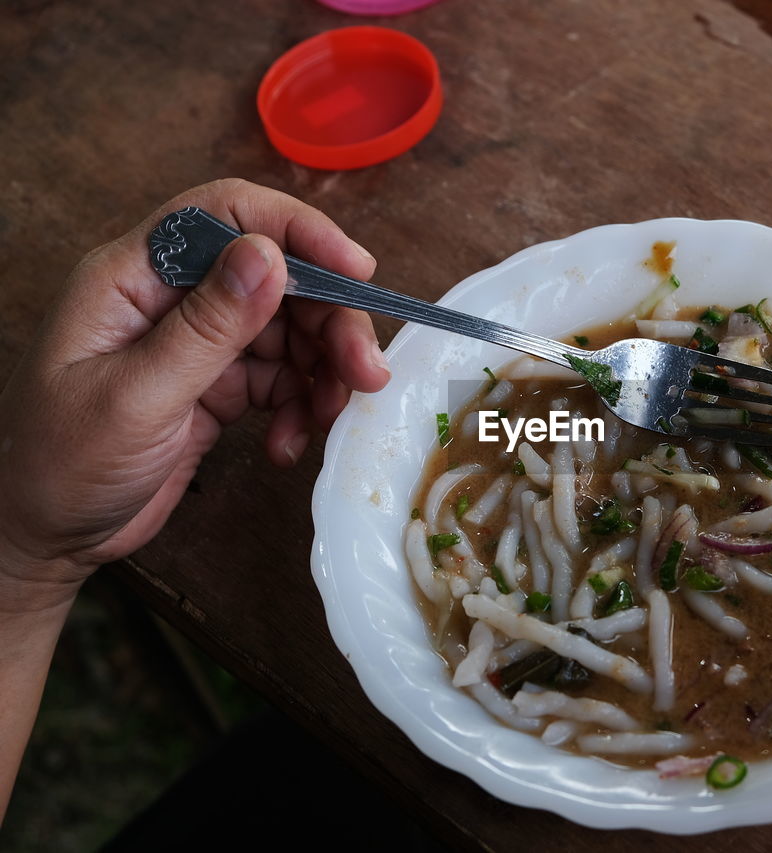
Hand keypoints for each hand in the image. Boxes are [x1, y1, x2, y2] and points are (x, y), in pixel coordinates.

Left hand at [0, 178, 391, 611]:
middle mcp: (171, 298)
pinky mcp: (217, 385)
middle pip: (276, 277)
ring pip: (289, 328)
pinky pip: (282, 378)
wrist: (44, 540)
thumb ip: (207, 327)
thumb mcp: (137, 398)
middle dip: (329, 319)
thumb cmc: (63, 466)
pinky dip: (300, 408)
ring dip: (324, 370)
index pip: (226, 215)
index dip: (297, 231)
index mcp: (134, 277)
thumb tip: (270, 255)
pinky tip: (287, 446)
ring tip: (331, 417)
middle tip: (366, 372)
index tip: (355, 272)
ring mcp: (197, 342)